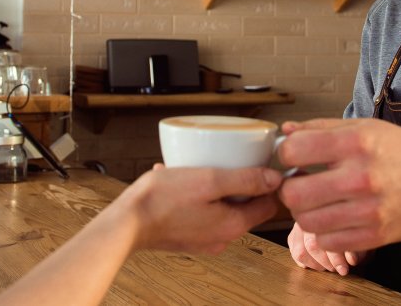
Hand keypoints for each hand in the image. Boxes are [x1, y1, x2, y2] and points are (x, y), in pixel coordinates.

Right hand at [121, 164, 282, 254]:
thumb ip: (245, 180)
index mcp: (233, 225)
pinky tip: (179, 179)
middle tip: (224, 161)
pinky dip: (197, 195)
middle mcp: (221, 237)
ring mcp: (203, 239)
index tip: (257, 163)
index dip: (267, 182)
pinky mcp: (187, 236)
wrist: (125, 224)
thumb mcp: (209, 180)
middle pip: (245, 206)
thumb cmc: (163, 199)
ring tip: (196, 168)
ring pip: (222, 207)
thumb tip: (275, 179)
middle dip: (238, 181)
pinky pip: (202, 212)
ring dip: (214, 186)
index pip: (268, 205)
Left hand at [277, 119, 400, 253]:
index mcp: (356, 142)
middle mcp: (361, 176)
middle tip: (300, 185)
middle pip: (294, 193)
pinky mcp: (376, 236)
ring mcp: (369, 210)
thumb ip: (321, 127)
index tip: (293, 158)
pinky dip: (324, 232)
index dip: (285, 155)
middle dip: (290, 189)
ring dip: (305, 213)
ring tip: (318, 202)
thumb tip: (285, 130)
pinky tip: (335, 218)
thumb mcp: (365, 127)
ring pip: (307, 221)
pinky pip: (328, 242)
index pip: (294, 151)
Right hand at [286, 221, 366, 275]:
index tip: (344, 269)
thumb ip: (357, 247)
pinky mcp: (293, 235)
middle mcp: (310, 217)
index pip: (326, 238)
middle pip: (312, 246)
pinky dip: (305, 263)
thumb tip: (352, 260)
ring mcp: (299, 226)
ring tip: (328, 267)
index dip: (336, 258)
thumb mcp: (360, 237)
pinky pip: (295, 253)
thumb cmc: (354, 230)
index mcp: (326, 212)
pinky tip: (317, 264)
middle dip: (327, 263)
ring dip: (315, 265)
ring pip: (300, 252)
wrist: (344, 219)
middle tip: (338, 269)